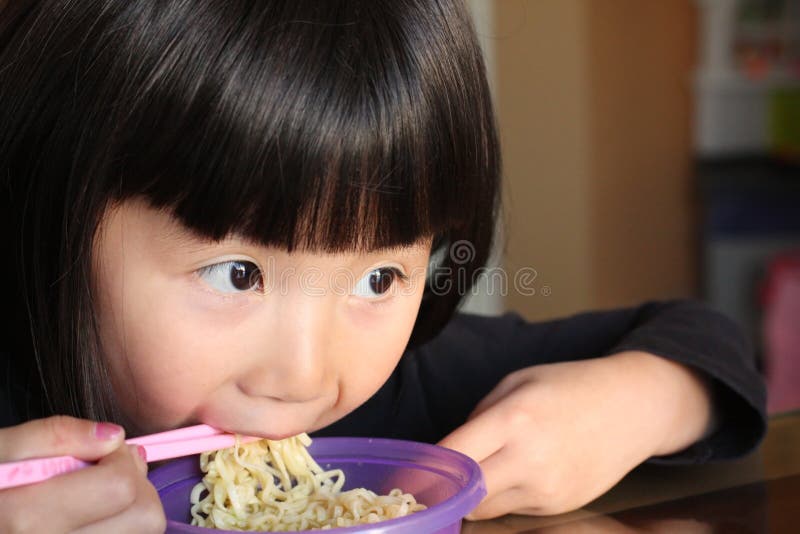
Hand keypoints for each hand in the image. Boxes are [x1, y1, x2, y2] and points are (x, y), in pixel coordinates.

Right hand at [0, 416, 165, 532]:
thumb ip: (54, 436)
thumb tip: (114, 437)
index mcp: (23, 520)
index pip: (119, 487)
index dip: (121, 458)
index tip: (102, 450)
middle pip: (145, 518)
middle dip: (133, 484)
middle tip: (102, 472)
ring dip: (129, 509)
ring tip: (93, 496)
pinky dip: (117, 527)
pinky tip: (88, 518)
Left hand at [439, 352, 713, 518]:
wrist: (633, 408)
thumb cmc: (570, 385)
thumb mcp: (518, 382)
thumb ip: (480, 416)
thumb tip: (451, 449)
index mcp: (515, 420)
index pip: (455, 457)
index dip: (423, 471)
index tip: (402, 476)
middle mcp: (531, 460)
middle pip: (465, 495)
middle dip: (444, 490)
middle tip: (429, 481)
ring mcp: (548, 489)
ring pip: (486, 509)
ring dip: (473, 494)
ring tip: (480, 468)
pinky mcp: (560, 506)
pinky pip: (514, 509)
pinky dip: (503, 496)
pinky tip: (516, 471)